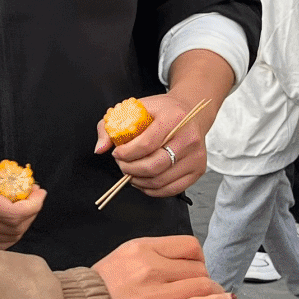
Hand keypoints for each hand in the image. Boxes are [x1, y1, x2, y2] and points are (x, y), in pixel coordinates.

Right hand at [0, 127, 44, 248]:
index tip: (39, 190)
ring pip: (6, 239)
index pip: (12, 214)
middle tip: (35, 194)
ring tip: (26, 203)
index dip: (33, 206)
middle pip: (12, 229)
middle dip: (31, 213)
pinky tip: (13, 216)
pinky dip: (9, 233)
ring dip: (23, 223)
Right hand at [92, 235, 232, 298]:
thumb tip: (183, 264)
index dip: (198, 258)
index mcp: (142, 248)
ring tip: (214, 295)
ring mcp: (156, 294)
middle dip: (204, 277)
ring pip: (201, 285)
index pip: (188, 246)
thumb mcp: (123, 257)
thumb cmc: (99, 290)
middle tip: (200, 286)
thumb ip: (153, 256)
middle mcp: (151, 267)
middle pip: (197, 267)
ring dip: (212, 290)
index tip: (196, 267)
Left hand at [96, 91, 211, 197]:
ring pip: (161, 181)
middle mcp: (189, 137)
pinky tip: (143, 180)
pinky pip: (172, 189)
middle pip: (154, 166)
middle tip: (122, 165)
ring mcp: (196, 156)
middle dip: (130, 170)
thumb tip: (100, 149)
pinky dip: (153, 189)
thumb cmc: (161, 111)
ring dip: (139, 181)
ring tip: (131, 172)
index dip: (126, 154)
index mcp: (174, 118)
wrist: (191, 112)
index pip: (146, 144)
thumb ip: (111, 126)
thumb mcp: (135, 108)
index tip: (117, 153)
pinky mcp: (199, 169)